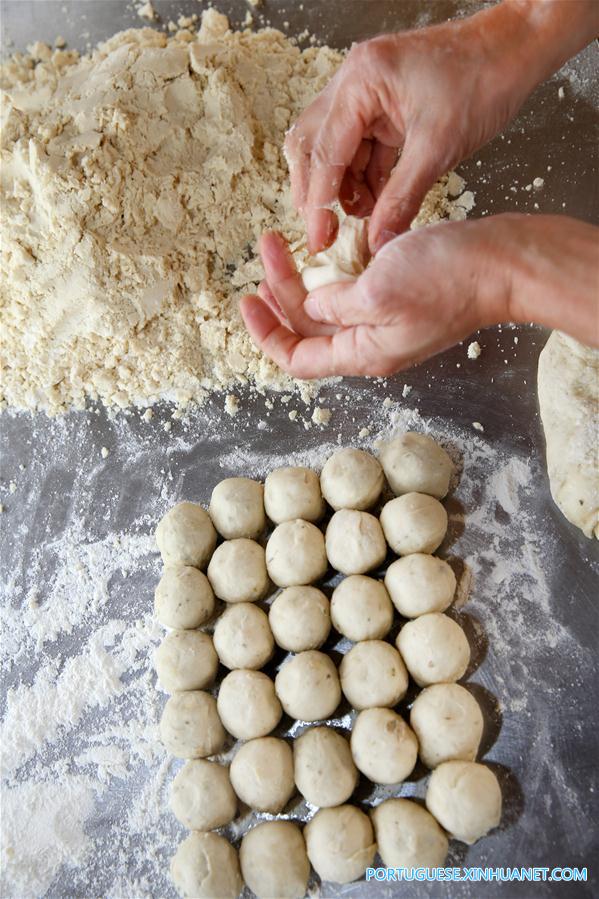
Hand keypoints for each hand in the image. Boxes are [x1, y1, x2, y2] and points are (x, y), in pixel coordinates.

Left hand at [240, 215, 598, 378]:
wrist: (501, 264)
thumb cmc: (447, 279)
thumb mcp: (376, 291)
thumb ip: (334, 304)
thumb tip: (312, 303)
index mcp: (363, 352)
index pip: (298, 358)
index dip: (267, 333)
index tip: (247, 300)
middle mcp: (371, 344)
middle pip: (309, 328)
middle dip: (280, 293)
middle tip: (265, 252)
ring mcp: (387, 322)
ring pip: (328, 308)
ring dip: (301, 281)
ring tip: (281, 250)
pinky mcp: (400, 299)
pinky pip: (353, 293)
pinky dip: (330, 275)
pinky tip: (323, 252)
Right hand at [285, 1, 598, 255]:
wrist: (513, 51)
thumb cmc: (482, 80)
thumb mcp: (438, 149)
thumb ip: (401, 198)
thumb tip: (377, 241)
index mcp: (361, 81)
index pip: (323, 152)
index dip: (318, 202)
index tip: (318, 240)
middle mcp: (353, 82)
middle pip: (312, 146)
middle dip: (319, 193)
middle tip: (328, 233)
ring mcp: (365, 93)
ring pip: (333, 150)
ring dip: (343, 188)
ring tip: (365, 216)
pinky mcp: (381, 107)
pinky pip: (358, 149)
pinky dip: (363, 178)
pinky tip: (376, 202)